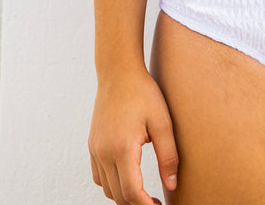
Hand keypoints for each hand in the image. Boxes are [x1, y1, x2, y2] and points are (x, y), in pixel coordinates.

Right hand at [89, 69, 177, 203]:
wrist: (118, 72)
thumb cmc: (143, 93)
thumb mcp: (163, 122)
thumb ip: (168, 156)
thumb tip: (172, 184)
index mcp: (122, 147)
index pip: (131, 191)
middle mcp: (104, 152)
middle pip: (118, 195)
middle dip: (136, 203)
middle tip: (155, 201)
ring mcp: (95, 149)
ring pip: (107, 188)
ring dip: (124, 195)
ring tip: (144, 192)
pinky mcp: (93, 145)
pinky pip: (99, 176)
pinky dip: (112, 183)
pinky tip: (128, 176)